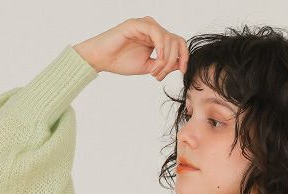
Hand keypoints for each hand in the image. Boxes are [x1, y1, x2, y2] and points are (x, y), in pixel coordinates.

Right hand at [73, 16, 188, 79]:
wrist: (103, 59)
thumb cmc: (121, 62)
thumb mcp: (149, 67)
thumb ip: (164, 64)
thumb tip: (180, 64)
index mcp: (156, 38)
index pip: (178, 42)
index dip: (184, 56)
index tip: (183, 72)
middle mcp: (153, 29)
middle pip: (176, 41)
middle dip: (171, 63)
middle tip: (159, 76)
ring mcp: (145, 25)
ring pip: (169, 38)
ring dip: (165, 60)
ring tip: (154, 72)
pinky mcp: (137, 24)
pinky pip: (157, 33)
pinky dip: (161, 49)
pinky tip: (156, 60)